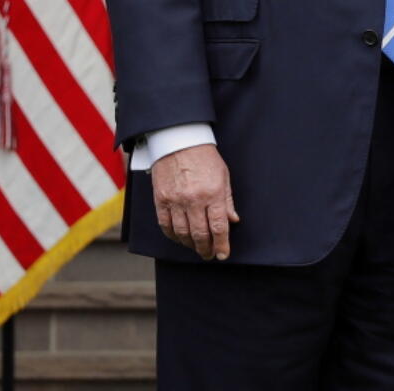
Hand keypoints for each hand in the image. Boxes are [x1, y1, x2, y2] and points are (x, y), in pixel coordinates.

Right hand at [151, 144, 239, 259]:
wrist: (178, 139)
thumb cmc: (203, 156)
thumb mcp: (223, 175)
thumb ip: (228, 200)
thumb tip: (232, 221)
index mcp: (213, 193)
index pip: (218, 228)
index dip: (222, 245)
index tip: (223, 254)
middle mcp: (194, 199)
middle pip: (200, 235)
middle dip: (206, 249)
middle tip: (209, 254)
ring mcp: (175, 199)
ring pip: (182, 233)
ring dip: (190, 244)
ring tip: (195, 247)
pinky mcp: (160, 198)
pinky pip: (165, 224)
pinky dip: (172, 235)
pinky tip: (179, 237)